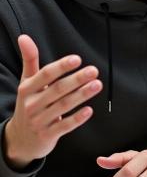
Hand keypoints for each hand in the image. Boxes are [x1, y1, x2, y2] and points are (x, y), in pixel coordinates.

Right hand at [4, 35, 101, 168]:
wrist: (19, 139)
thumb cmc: (29, 104)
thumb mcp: (26, 82)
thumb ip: (29, 60)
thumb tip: (24, 36)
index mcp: (27, 89)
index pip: (45, 75)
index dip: (61, 67)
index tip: (77, 59)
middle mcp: (32, 104)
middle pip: (57, 90)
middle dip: (76, 79)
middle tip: (94, 70)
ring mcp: (39, 121)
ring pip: (63, 106)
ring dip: (81, 95)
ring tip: (97, 85)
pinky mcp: (48, 135)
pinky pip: (64, 126)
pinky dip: (76, 119)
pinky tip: (90, 110)